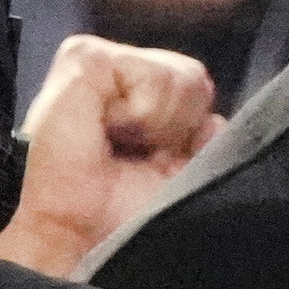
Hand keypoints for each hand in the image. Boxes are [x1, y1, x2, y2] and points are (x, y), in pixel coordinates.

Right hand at [0, 34, 222, 277]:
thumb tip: (215, 121)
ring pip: (182, 76)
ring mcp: (104, 60)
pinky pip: (152, 76)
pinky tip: (107, 129)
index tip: (152, 166)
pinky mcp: (84, 56)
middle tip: (132, 156)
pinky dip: (140, 114)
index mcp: (142, 101)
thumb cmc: (115, 216)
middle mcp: (123, 75)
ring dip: (158, 125)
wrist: (73, 232)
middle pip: (196, 79)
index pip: (198, 92)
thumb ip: (203, 143)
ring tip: (117, 144)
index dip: (190, 135)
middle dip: (178, 129)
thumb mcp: (177, 178)